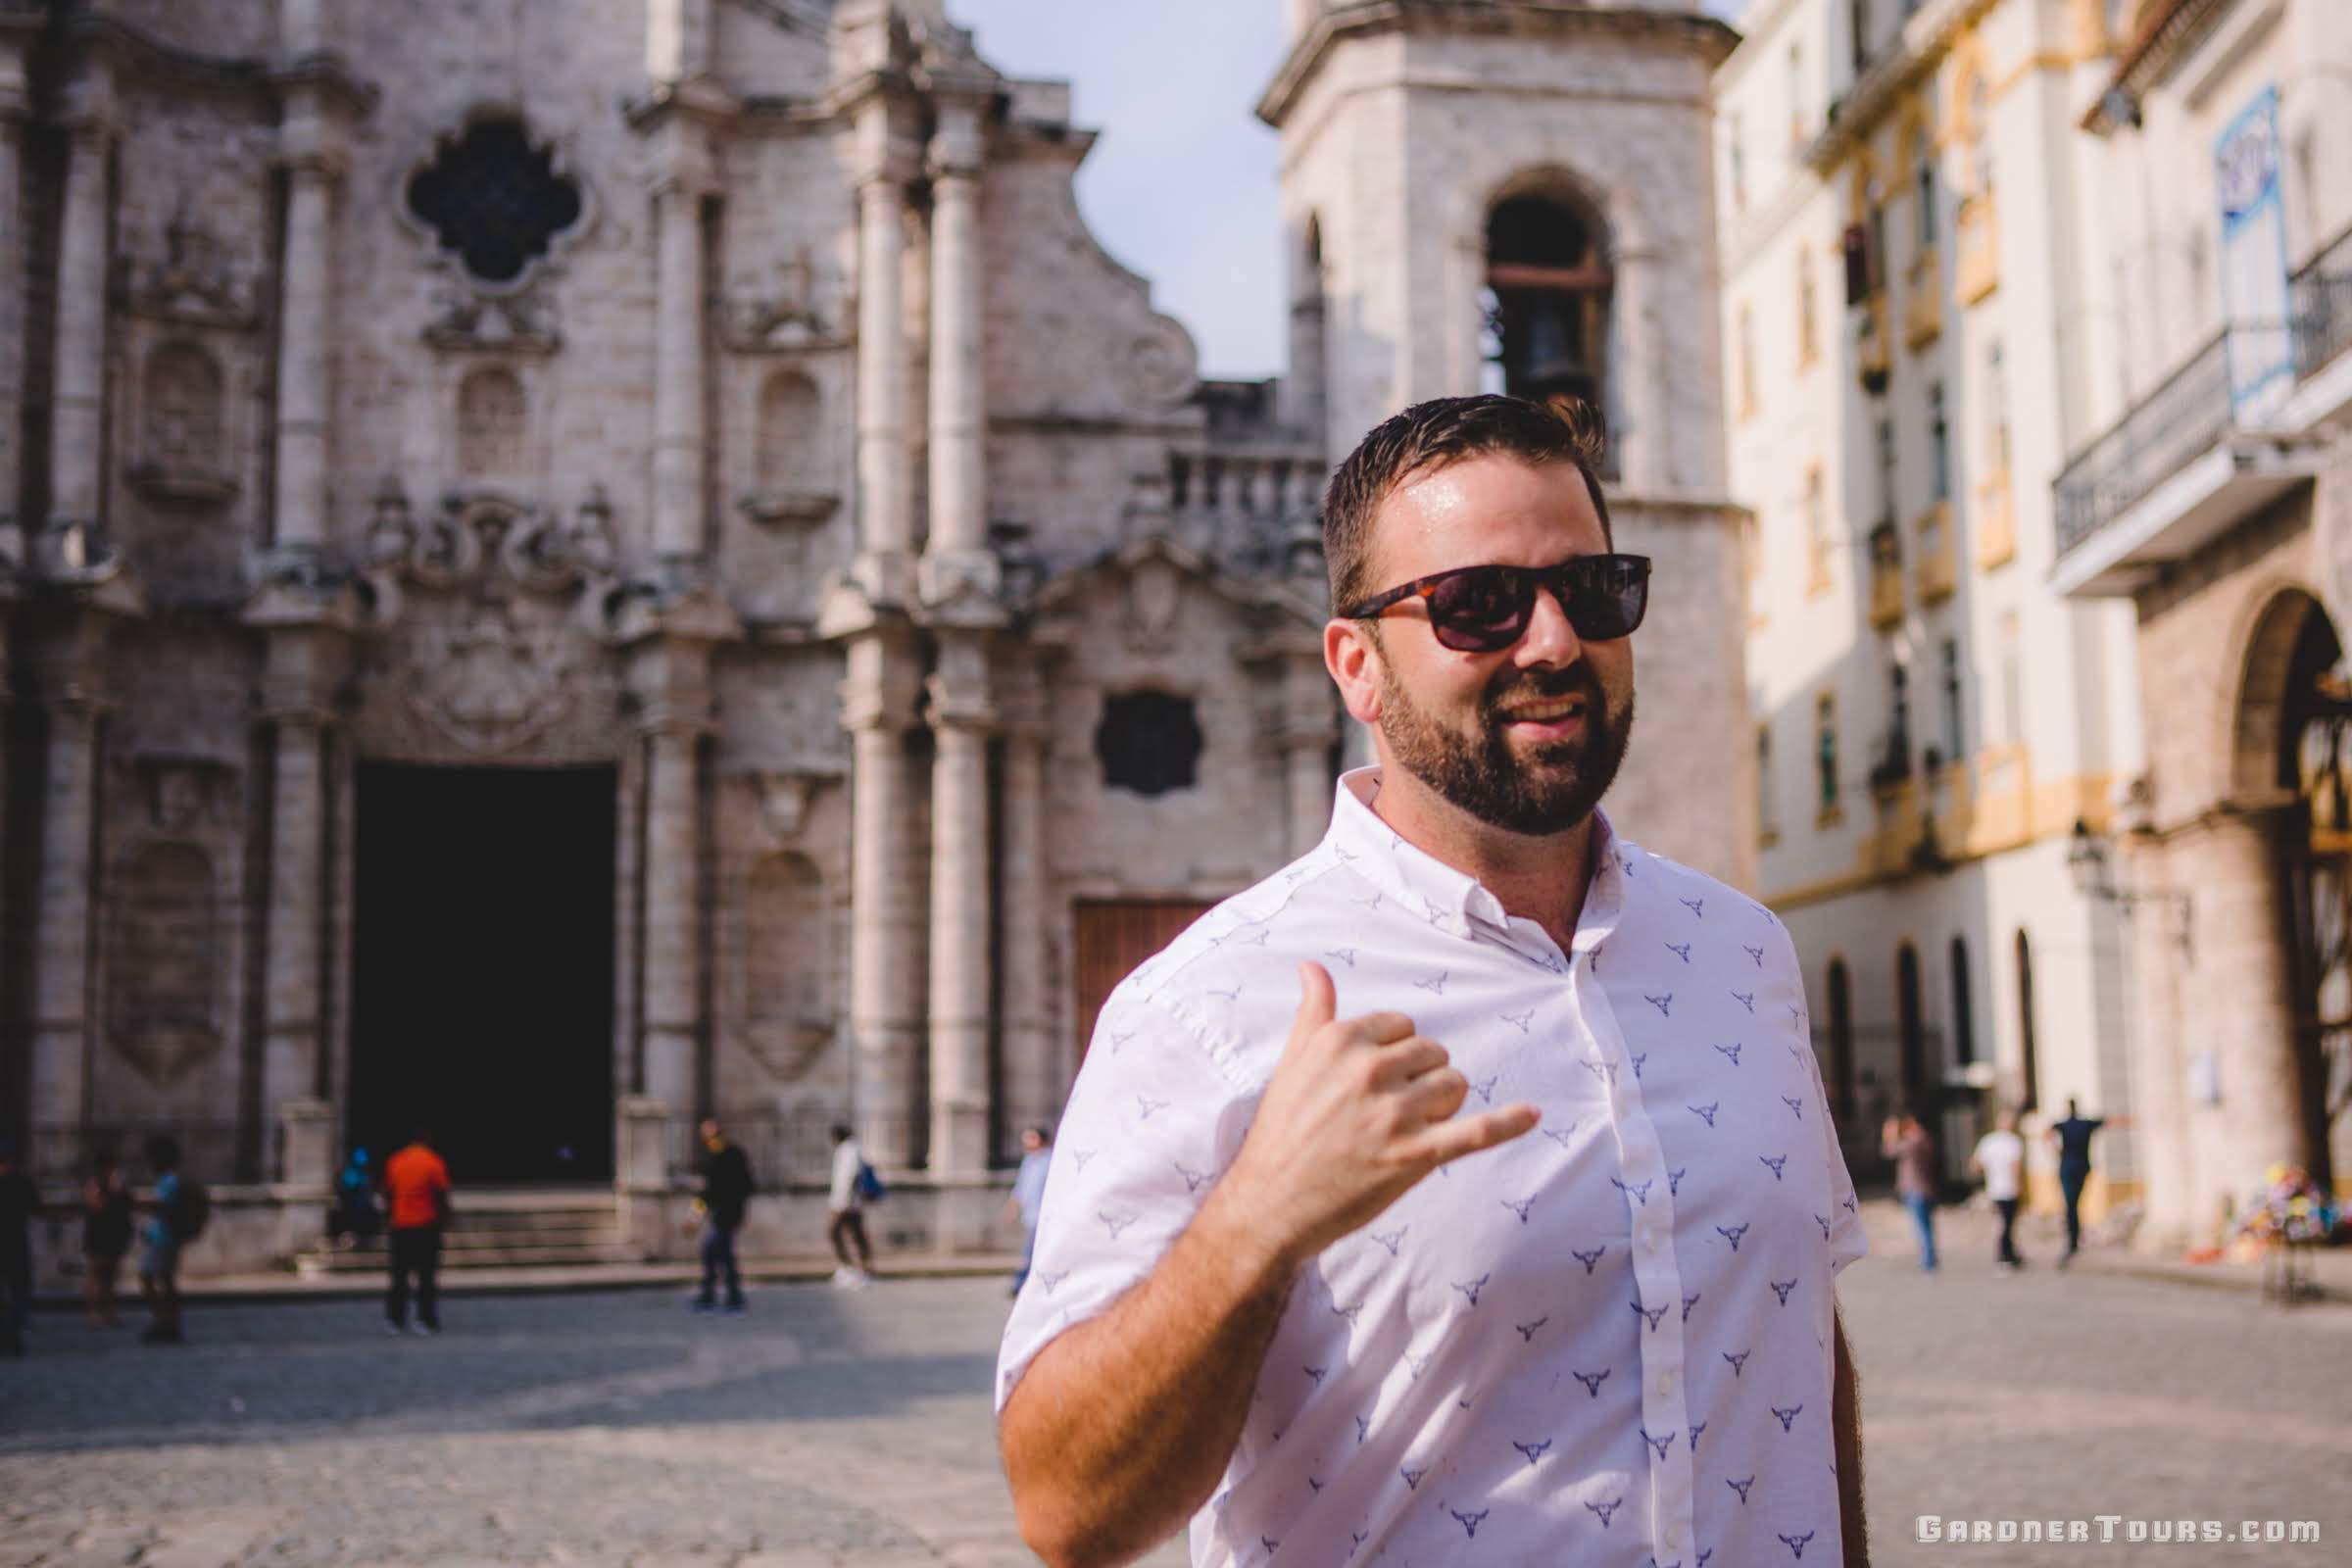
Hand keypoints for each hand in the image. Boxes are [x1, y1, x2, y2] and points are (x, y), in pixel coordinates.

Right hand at [1218, 962, 1538, 1270]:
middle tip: (1387, 1111)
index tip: (1377, 1080)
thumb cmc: (1282, 1131)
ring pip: (1454, 1085)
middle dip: (1421, 1077)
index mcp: (1341, 1040)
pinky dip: (1508, 1122)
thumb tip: (1312, 967)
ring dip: (1443, 1105)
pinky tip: (1533, 1114)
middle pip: (1433, 1053)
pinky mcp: (1416, 1155)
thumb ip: (1314, 1010)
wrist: (1272, 1202)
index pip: (1402, 1026)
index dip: (1396, 1053)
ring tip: (1408, 1129)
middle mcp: (1370, 1069)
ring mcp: (1395, 1113)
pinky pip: (1476, 1131)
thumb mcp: (1292, 1061)